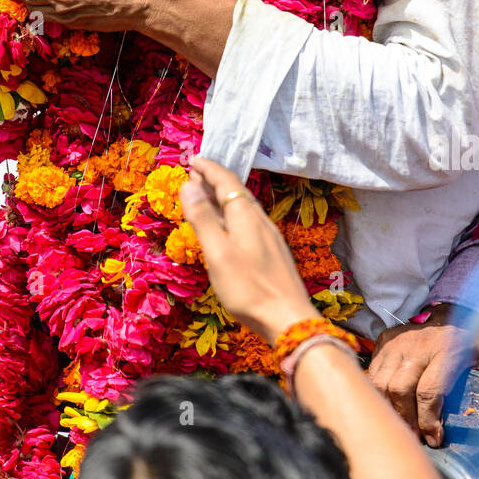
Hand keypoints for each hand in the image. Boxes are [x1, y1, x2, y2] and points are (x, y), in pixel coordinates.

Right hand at [179, 155, 314, 342]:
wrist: (288, 319)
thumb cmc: (248, 287)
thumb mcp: (218, 252)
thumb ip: (203, 218)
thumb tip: (189, 184)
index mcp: (246, 215)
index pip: (225, 181)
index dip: (208, 168)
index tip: (192, 159)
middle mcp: (259, 220)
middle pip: (235, 191)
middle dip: (214, 180)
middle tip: (194, 173)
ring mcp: (268, 236)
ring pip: (243, 207)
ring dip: (222, 197)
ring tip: (206, 195)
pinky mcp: (271, 252)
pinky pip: (247, 221)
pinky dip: (231, 214)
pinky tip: (228, 227)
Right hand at [367, 305, 478, 446]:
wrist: (447, 307)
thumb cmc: (471, 336)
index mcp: (447, 349)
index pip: (430, 390)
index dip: (429, 419)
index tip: (436, 440)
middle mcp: (418, 346)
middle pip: (399, 389)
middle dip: (405, 419)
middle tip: (416, 439)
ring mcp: (397, 343)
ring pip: (381, 382)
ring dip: (389, 410)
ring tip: (402, 427)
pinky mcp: (383, 342)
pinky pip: (373, 373)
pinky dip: (377, 394)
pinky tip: (390, 409)